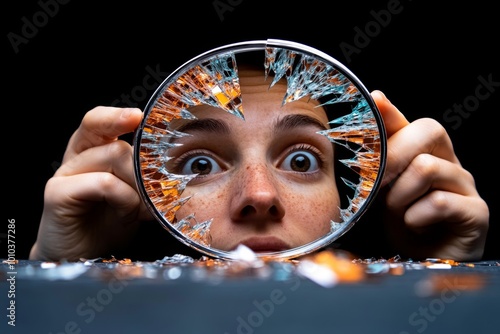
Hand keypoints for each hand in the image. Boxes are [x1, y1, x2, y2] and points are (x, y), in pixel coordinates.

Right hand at [29, 107, 152, 260]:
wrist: (81, 258)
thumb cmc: (109, 223)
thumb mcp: (136, 196)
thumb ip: (147, 177)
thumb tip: (177, 168)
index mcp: (94, 150)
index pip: (102, 122)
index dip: (118, 116)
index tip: (139, 116)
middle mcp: (78, 156)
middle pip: (115, 140)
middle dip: (145, 168)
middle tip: (157, 193)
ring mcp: (65, 172)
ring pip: (114, 156)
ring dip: (137, 186)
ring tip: (139, 210)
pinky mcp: (57, 192)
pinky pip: (104, 182)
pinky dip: (124, 198)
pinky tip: (126, 213)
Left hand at [372, 90, 488, 260]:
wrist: (422, 261)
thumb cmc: (401, 221)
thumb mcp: (381, 186)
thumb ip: (377, 154)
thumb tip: (372, 106)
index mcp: (425, 152)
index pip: (410, 121)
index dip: (391, 112)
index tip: (374, 100)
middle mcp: (449, 161)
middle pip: (428, 130)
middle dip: (393, 156)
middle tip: (375, 186)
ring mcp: (466, 185)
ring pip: (427, 167)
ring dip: (400, 195)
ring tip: (397, 214)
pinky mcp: (476, 212)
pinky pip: (439, 202)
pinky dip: (416, 217)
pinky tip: (415, 226)